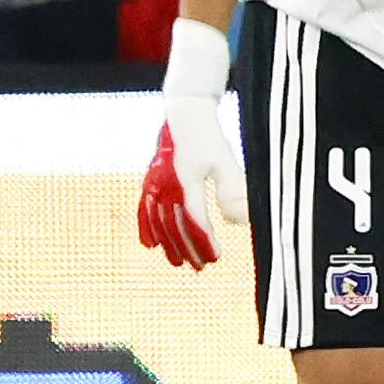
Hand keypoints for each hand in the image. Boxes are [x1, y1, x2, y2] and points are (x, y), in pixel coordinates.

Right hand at [137, 105, 246, 269]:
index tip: (215, 257)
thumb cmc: (210, 138)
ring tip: (177, 262)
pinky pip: (145, 210)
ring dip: (168, 243)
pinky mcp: (150, 181)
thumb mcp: (226, 162)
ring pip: (159, 221)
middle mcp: (166, 185)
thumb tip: (238, 221)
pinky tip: (150, 244)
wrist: (185, 115)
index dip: (204, 241)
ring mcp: (154, 184)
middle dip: (187, 248)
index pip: (195, 220)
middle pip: (175, 226)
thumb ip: (232, 189)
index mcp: (186, 182)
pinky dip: (147, 228)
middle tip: (200, 268)